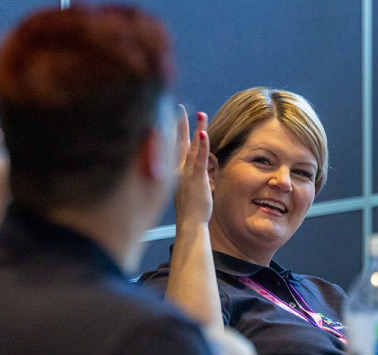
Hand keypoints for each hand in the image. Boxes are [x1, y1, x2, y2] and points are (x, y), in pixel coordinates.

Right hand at [174, 105, 211, 225]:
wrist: (189, 223)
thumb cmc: (190, 208)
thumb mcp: (186, 188)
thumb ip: (189, 175)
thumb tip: (194, 169)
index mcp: (175, 171)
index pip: (174, 147)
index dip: (174, 131)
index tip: (173, 117)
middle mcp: (178, 169)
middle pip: (178, 141)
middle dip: (179, 123)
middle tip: (179, 108)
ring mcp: (187, 172)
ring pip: (192, 146)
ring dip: (196, 129)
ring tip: (199, 114)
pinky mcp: (196, 177)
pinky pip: (200, 158)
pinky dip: (202, 145)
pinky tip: (203, 133)